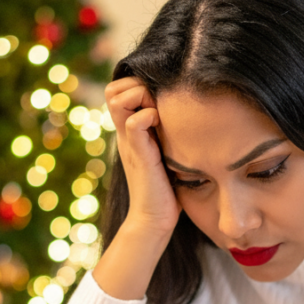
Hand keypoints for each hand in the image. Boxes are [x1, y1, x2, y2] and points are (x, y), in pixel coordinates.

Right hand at [105, 77, 180, 236]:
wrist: (154, 219)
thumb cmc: (166, 187)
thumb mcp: (165, 152)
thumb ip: (166, 133)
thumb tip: (189, 113)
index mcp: (130, 130)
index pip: (118, 89)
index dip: (136, 84)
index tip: (159, 100)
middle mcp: (125, 132)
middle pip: (113, 88)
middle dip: (136, 85)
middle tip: (158, 104)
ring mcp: (129, 142)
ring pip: (117, 98)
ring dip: (140, 96)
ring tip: (158, 115)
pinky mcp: (139, 154)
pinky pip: (134, 122)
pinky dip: (147, 117)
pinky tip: (161, 127)